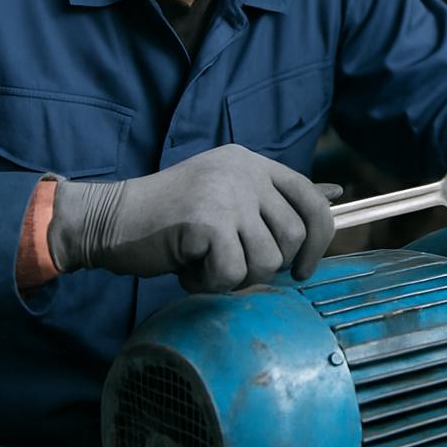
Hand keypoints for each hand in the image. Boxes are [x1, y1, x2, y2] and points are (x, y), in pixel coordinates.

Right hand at [47, 144, 338, 291]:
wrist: (112, 219)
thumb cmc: (169, 218)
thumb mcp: (225, 194)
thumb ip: (270, 200)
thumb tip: (335, 195)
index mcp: (253, 163)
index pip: (312, 199)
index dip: (320, 239)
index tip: (304, 267)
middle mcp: (245, 171)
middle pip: (294, 237)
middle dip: (267, 267)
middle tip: (231, 266)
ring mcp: (228, 194)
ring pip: (267, 261)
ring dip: (235, 277)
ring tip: (203, 263)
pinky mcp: (209, 221)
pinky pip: (233, 273)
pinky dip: (210, 284)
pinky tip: (187, 268)